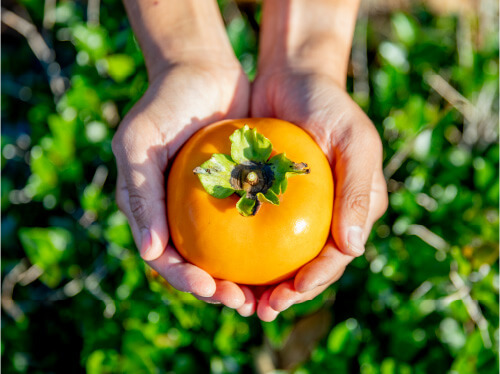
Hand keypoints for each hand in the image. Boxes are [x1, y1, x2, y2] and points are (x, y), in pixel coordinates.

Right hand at [112, 59, 252, 308]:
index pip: (166, 260)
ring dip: (244, 279)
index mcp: (152, 212)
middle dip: (219, 291)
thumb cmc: (164, 104)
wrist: (201, 71)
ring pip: (227, 255)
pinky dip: (263, 246)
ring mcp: (209, 206)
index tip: (212, 289)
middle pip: (199, 267)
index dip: (186, 282)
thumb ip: (139, 195)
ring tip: (268, 295)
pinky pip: (251, 226)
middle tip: (246, 303)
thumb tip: (151, 253)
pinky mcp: (237, 193)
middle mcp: (180, 215)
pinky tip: (284, 259)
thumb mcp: (139, 144)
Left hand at [249, 68, 387, 320]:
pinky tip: (221, 266)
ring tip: (236, 299)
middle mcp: (326, 216)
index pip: (337, 257)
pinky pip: (254, 231)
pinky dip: (241, 252)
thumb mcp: (354, 142)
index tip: (288, 295)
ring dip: (260, 283)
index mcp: (353, 210)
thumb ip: (359, 193)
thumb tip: (353, 250)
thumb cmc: (329, 106)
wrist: (292, 77)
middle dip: (286, 294)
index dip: (316, 281)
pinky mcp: (267, 199)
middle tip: (258, 309)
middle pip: (307, 266)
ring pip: (279, 257)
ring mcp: (296, 210)